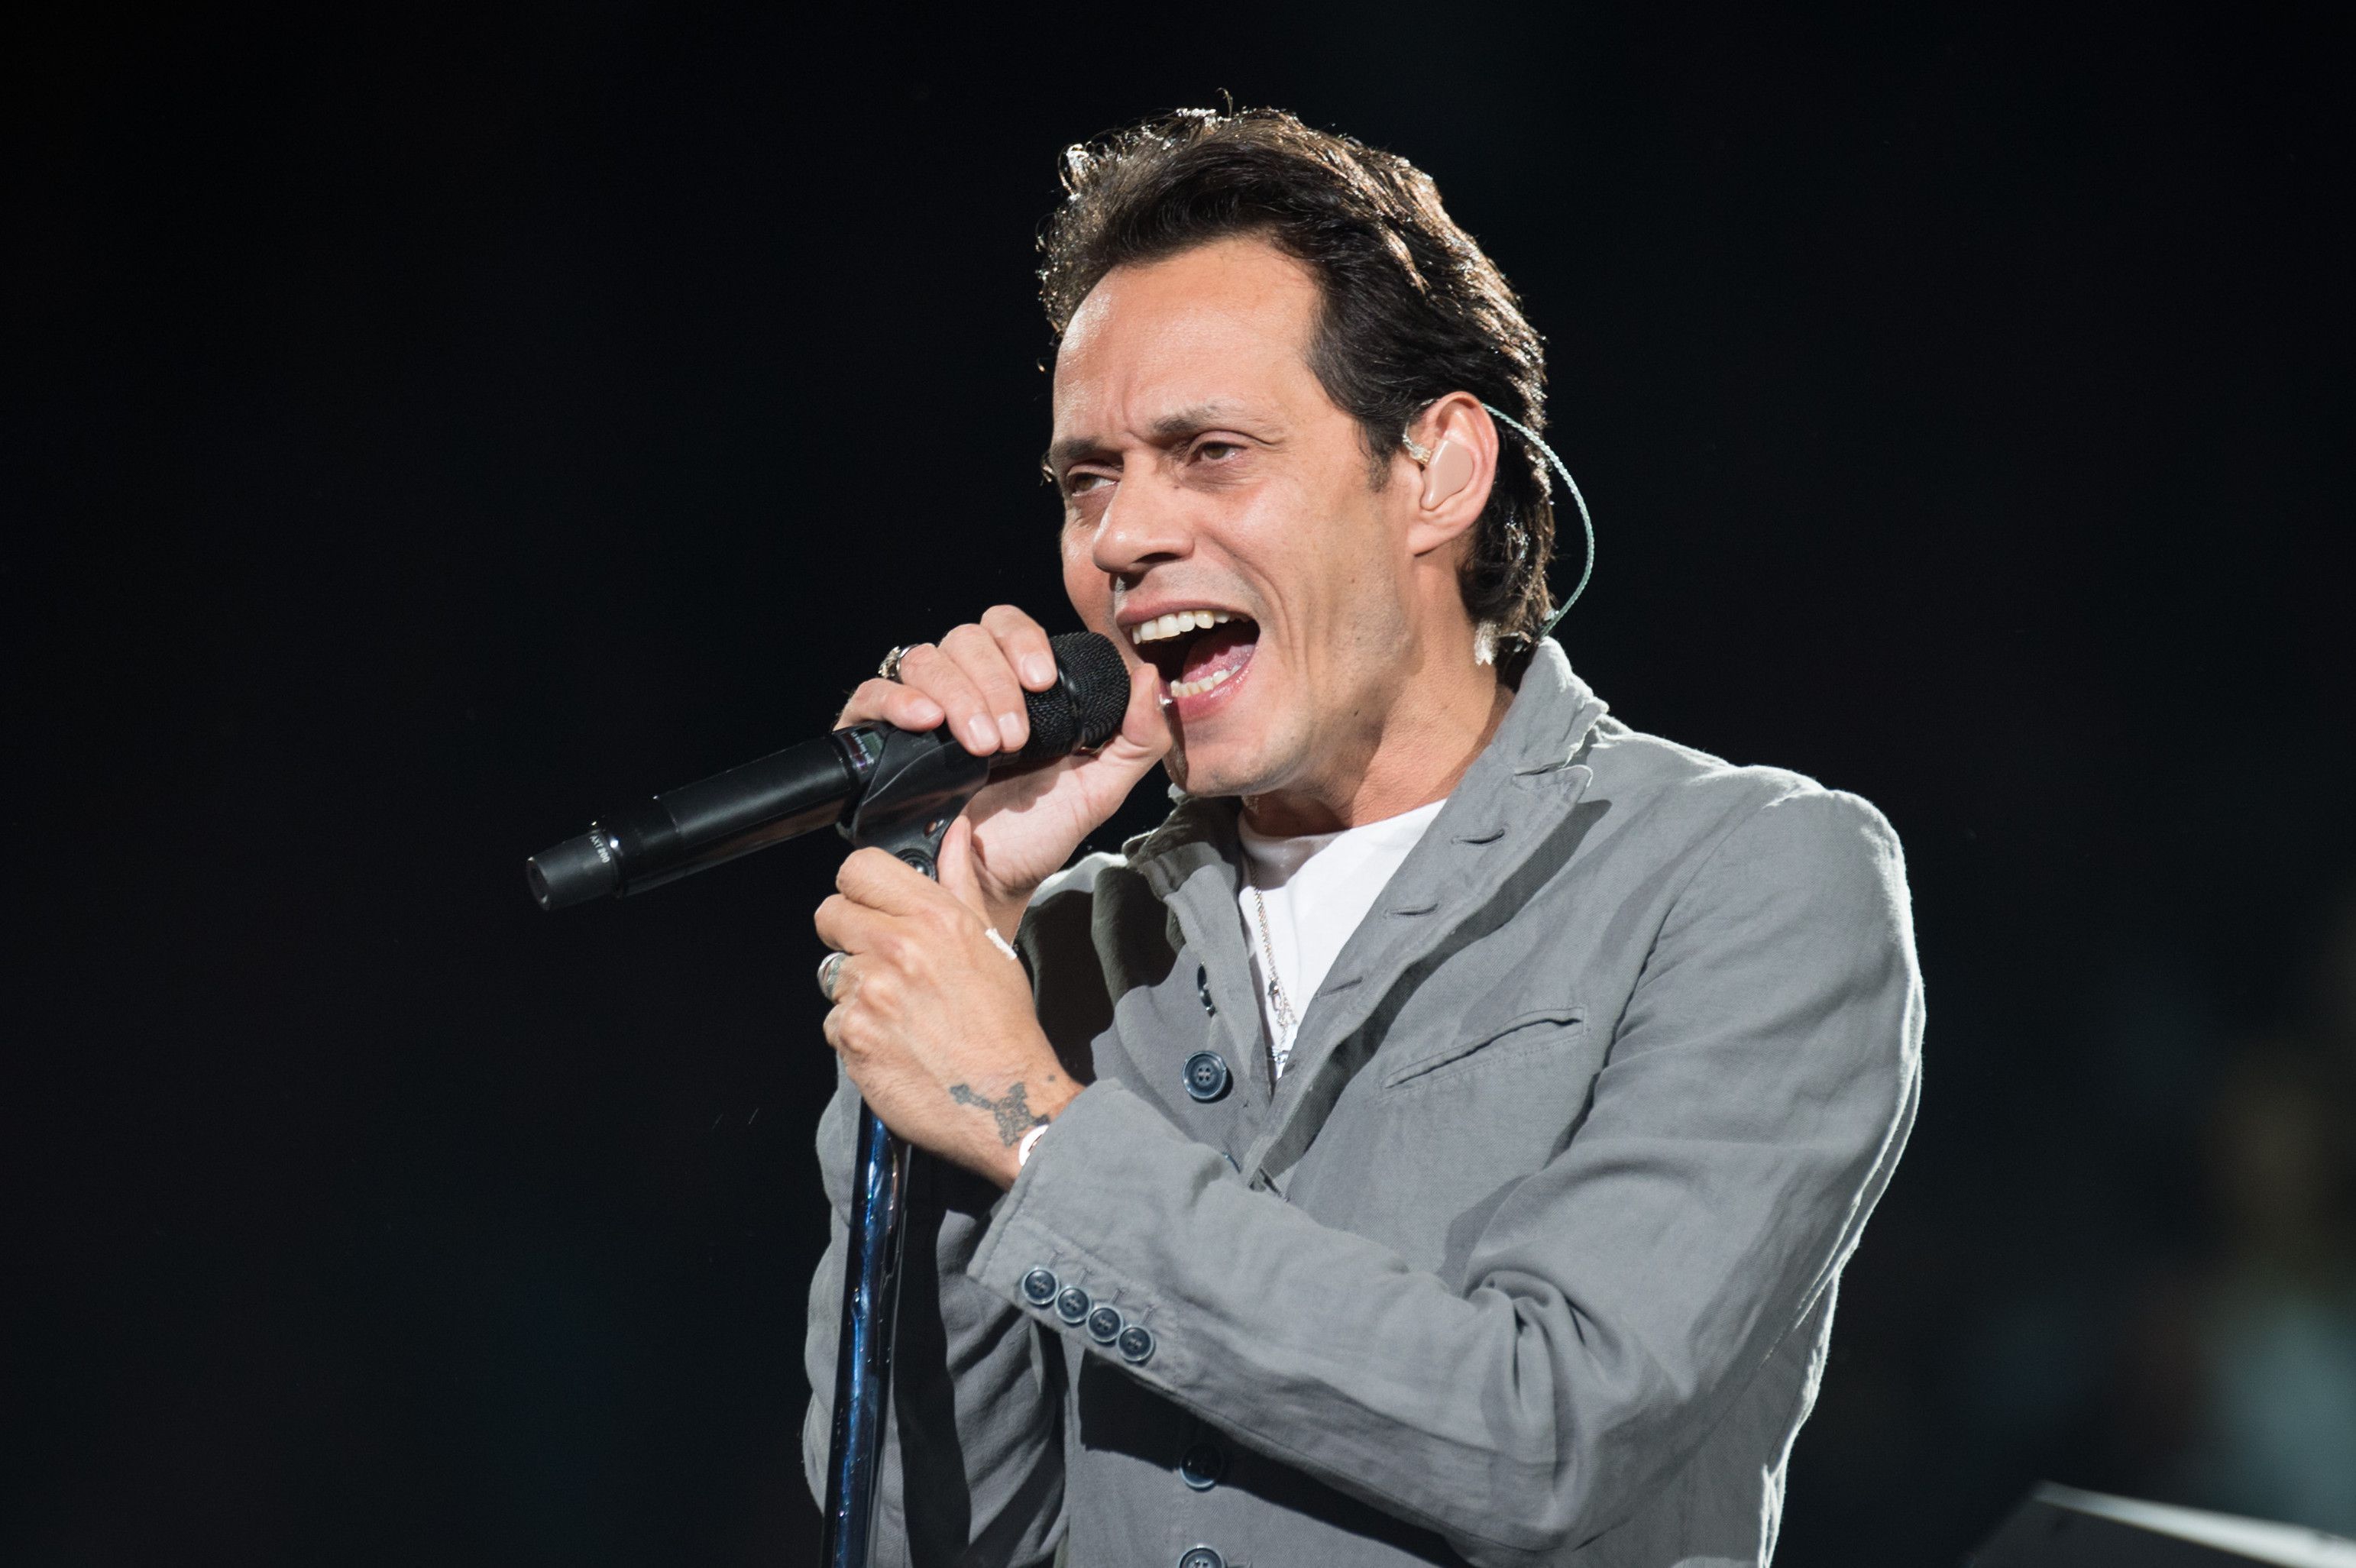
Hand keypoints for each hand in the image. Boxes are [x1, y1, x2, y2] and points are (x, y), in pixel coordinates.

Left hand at [815, 821, 1079, 1187]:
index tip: (870, 904)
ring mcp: (869, 993)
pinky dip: (856, 1031)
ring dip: (855, 988)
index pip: (857, 869)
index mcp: (934, 917)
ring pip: (831, 971)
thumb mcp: (990, 943)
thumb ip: (959, 884)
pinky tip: (892, 1042)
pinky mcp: (851, 1036)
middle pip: (829, 914)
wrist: (1005, 1103)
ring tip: (898, 1011)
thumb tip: (954, 834)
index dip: (860, 887)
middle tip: (882, 961)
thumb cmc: (1004, 1026)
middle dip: (849, 934)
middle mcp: (896, 947)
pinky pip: (833, 1020)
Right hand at [838, 606, 1167, 939]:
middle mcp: (961, 688)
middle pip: (966, 638)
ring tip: (981, 747)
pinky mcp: (875, 738)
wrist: (989, 888)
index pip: (1006, 626)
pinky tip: (923, 723)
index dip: (1022, 640)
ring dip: (958, 694)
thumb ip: (1136, 738)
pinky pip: (871, 693)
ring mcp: (917, 710)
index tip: (1041, 680)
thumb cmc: (1037, 837)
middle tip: (1013, 738)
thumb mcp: (1098, 788)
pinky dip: (898, 699)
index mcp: (1010, 687)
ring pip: (924, 658)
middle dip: (995, 682)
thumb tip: (1152, 676)